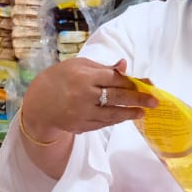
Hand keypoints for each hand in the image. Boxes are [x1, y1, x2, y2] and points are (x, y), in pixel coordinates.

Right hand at [20, 58, 156, 141]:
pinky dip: (116, 120)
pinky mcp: (81, 126)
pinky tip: (125, 117)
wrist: (38, 104)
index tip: (148, 84)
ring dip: (130, 113)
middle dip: (138, 99)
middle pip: (117, 97)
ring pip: (112, 114)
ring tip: (142, 112)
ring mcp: (82, 113)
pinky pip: (103, 123)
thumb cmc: (59, 79)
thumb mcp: (77, 66)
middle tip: (154, 102)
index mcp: (83, 77)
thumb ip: (102, 68)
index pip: (114, 79)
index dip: (132, 82)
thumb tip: (124, 65)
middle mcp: (83, 96)